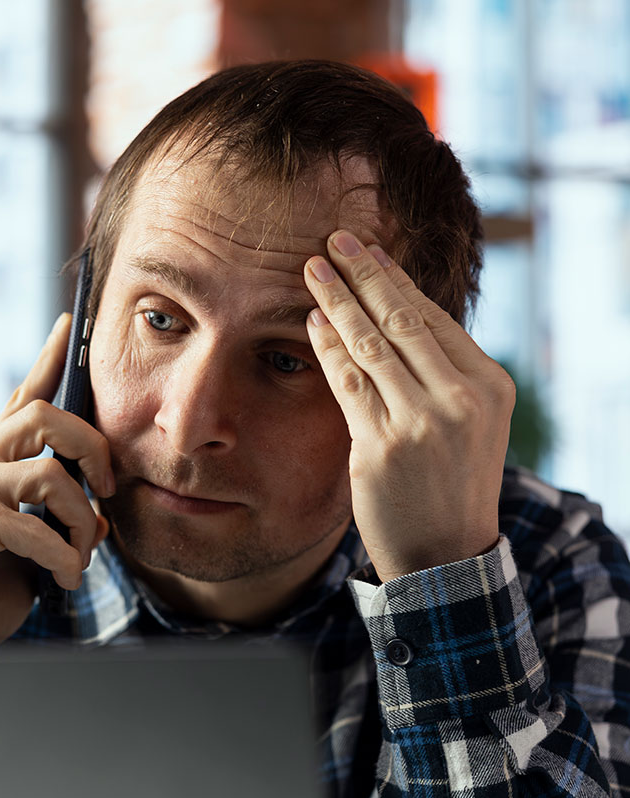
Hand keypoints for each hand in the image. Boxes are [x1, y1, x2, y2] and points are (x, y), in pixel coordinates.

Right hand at [0, 314, 112, 644]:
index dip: (48, 360)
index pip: (22, 398)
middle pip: (42, 415)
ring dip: (83, 520)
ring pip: (50, 475)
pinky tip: (64, 578)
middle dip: (91, 446)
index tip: (70, 324)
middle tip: (106, 487)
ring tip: (83, 554)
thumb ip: (63, 519)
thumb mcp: (34, 542)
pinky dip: (65, 558)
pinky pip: (37, 529)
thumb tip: (101, 516)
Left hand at [304, 230, 514, 581]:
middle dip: (364, 274)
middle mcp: (461, 399)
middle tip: (335, 239)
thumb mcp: (471, 422)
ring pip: (371, 344)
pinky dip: (327, 347)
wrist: (446, 554)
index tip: (369, 251)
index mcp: (489, 385)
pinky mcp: (382, 447)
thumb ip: (444, 372)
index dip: (396, 279)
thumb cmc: (453, 482)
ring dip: (338, 301)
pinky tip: (311, 321)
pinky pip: (348, 383)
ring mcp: (422, 423)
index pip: (434, 317)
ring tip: (313, 269)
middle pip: (402, 319)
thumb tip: (399, 313)